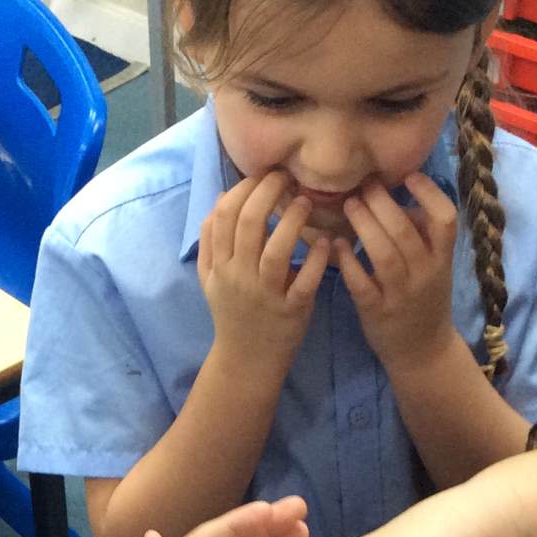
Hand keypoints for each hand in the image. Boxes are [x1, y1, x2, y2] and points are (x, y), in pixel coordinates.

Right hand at [198, 172, 329, 371]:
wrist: (246, 361)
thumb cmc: (232, 314)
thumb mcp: (210, 280)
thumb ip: (209, 241)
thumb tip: (219, 200)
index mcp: (220, 266)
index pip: (225, 215)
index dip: (244, 189)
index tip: (263, 175)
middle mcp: (240, 277)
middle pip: (248, 224)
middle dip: (268, 193)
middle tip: (287, 180)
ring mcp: (266, 294)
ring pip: (276, 250)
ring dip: (293, 220)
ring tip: (306, 202)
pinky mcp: (291, 310)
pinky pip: (304, 281)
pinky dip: (316, 259)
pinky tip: (326, 242)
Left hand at [334, 174, 459, 371]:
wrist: (423, 352)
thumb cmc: (425, 300)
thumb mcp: (437, 267)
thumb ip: (424, 235)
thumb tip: (404, 201)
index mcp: (443, 260)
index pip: (445, 219)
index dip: (429, 193)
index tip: (409, 175)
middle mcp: (425, 274)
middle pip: (405, 231)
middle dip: (381, 203)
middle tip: (363, 186)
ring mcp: (400, 295)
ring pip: (383, 254)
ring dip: (363, 225)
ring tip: (349, 205)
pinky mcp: (376, 311)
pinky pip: (361, 283)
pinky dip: (347, 261)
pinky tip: (336, 244)